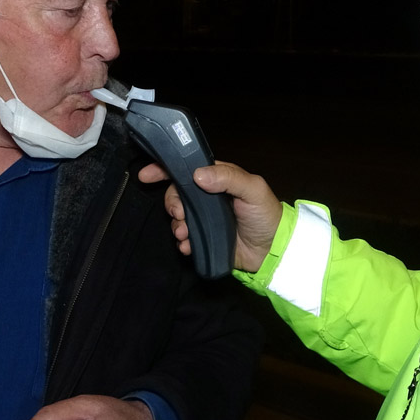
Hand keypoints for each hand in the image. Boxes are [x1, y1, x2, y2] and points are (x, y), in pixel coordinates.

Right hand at [139, 160, 280, 272]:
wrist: (272, 251)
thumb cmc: (266, 215)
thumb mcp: (253, 189)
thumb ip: (228, 177)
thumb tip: (198, 174)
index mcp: (217, 178)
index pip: (187, 168)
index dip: (164, 169)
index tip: (147, 176)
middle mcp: (207, 196)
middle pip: (177, 194)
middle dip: (172, 204)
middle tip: (180, 215)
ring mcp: (204, 218)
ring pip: (177, 217)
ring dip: (176, 225)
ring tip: (185, 234)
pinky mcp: (204, 238)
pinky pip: (184, 238)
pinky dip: (182, 242)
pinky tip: (189, 246)